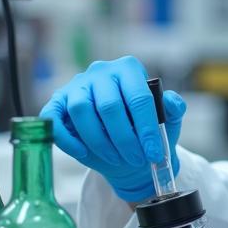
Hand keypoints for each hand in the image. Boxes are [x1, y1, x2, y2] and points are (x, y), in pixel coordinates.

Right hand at [39, 56, 185, 202]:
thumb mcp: (167, 118)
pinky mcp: (56, 103)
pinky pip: (54, 119)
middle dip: (124, 139)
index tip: (154, 152)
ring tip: (116, 158)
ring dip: (100, 141)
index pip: (139, 97)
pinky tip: (84, 153)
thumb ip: (173, 108)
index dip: (147, 129)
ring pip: (82, 111)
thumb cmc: (144, 128)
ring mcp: (76, 86)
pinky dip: (68, 139)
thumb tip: (171, 101)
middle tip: (136, 159)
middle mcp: (100, 71)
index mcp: (128, 69)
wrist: (122, 144)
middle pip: (109, 106)